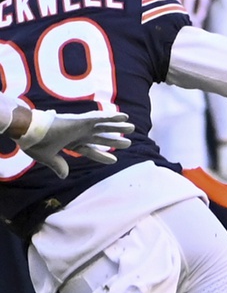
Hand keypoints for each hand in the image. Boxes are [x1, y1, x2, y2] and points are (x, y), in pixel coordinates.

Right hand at [16, 108, 133, 179]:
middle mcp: (78, 135)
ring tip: (132, 127)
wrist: (27, 130)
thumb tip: (64, 176)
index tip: (113, 160)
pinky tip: (123, 116)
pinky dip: (112, 117)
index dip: (102, 156)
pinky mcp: (81, 120)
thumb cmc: (34, 142)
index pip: (90, 151)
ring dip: (118, 126)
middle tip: (128, 143)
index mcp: (70, 144)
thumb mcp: (47, 157)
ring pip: (104, 127)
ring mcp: (80, 127)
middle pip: (101, 138)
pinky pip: (100, 118)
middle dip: (114, 141)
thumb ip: (58, 165)